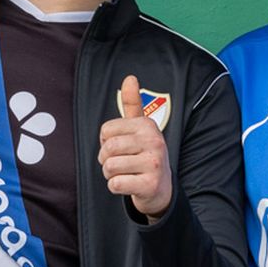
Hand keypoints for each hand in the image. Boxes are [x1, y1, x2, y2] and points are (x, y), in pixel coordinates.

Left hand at [98, 75, 172, 221]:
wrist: (161, 188)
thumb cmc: (145, 155)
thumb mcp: (141, 129)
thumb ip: (132, 104)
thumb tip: (130, 78)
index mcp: (147, 125)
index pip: (105, 130)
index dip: (106, 142)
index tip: (121, 147)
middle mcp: (154, 141)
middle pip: (107, 148)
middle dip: (106, 160)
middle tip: (121, 163)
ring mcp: (154, 163)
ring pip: (109, 167)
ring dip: (111, 174)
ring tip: (126, 173)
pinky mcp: (150, 184)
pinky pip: (115, 184)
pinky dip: (116, 187)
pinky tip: (129, 184)